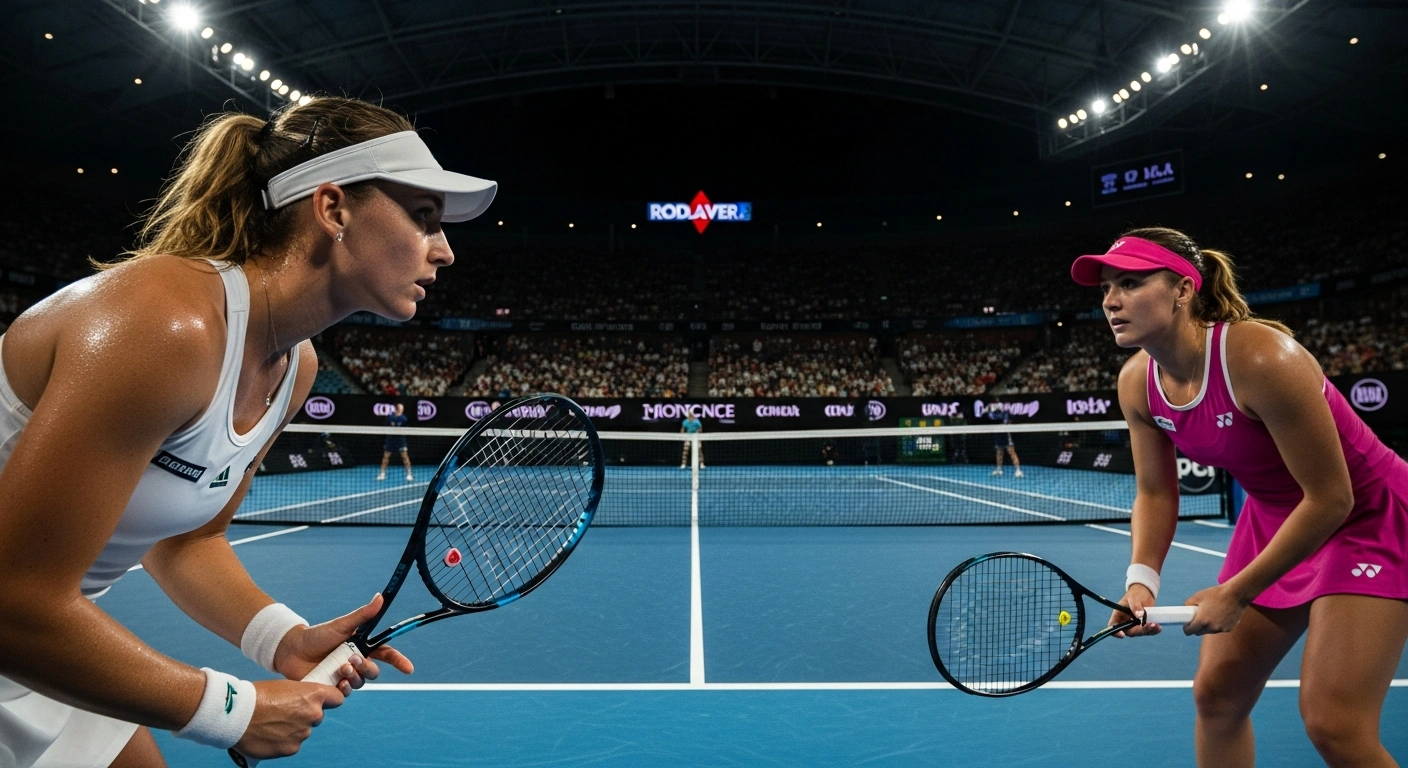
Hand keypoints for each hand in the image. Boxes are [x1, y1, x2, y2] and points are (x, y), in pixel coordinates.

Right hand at [233, 679, 342, 758]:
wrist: (236, 715)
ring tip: (271, 724)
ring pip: (303, 731)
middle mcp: (313, 714)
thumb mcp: (285, 686)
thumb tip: (303, 702)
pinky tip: (268, 735)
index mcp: (313, 695)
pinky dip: (283, 741)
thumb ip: (300, 696)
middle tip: (284, 713)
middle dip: (304, 715)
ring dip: (292, 729)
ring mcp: (303, 733)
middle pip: (316, 716)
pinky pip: (292, 744)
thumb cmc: (257, 696)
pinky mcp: (291, 748)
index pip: (337, 698)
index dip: (330, 700)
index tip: (324, 701)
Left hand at [272, 594, 413, 694]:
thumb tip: (381, 597)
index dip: (399, 662)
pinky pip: (346, 693)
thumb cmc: (316, 635)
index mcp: (361, 647)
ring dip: (354, 676)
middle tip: (353, 660)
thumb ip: (362, 615)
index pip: (386, 655)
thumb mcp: (341, 625)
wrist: (292, 650)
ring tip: (341, 669)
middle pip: (373, 671)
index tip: (408, 669)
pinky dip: (344, 689)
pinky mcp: (332, 688)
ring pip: (361, 682)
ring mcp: (344, 676)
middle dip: (367, 668)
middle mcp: (355, 663)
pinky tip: (337, 682)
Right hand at [1110, 584, 1158, 637]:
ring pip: (1140, 633)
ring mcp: (1135, 625)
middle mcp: (1125, 622)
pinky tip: (1159, 627)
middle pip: (1129, 631)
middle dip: (1140, 630)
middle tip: (1150, 624)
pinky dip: (1153, 630)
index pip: (1112, 626)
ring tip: (1157, 625)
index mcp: (1118, 615)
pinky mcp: (1144, 626)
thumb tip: (1140, 615)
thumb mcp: (1134, 597)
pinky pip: (1148, 631)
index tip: (1122, 635)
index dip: (1115, 632)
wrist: (1145, 593)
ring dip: (1148, 630)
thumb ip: (1135, 606)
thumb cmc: (1135, 594)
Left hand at [1182, 583, 1247, 635]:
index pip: (1190, 631)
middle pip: (1199, 633)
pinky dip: (1217, 625)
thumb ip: (1188, 604)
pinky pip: (1219, 629)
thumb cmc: (1216, 594)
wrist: (1236, 594)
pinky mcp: (1229, 629)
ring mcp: (1221, 629)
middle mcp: (1211, 627)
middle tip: (1197, 618)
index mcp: (1202, 621)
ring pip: (1209, 631)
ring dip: (1207, 626)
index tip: (1186, 625)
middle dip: (1196, 627)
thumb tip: (1185, 610)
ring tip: (1210, 614)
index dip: (1186, 628)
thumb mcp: (1197, 596)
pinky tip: (1219, 615)